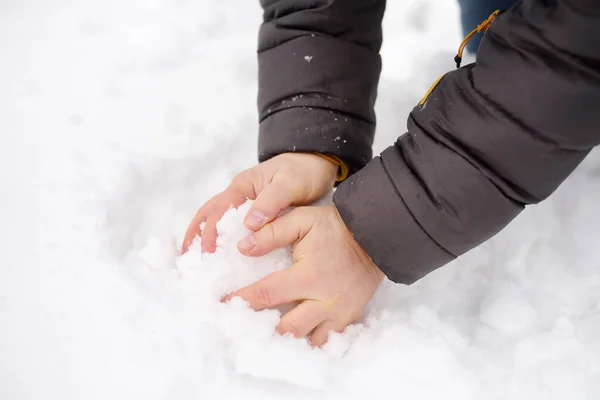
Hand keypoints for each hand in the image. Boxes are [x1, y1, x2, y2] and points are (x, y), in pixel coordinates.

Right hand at [181, 153, 337, 252]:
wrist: (316, 164)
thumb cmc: (303, 172)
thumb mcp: (290, 184)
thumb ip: (271, 202)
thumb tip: (249, 224)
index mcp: (243, 186)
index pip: (219, 210)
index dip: (211, 231)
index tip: (208, 252)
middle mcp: (238, 193)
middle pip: (209, 213)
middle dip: (196, 234)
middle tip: (187, 259)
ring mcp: (244, 202)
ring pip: (215, 219)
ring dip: (202, 236)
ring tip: (193, 258)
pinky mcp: (253, 211)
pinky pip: (231, 225)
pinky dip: (220, 237)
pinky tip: (220, 253)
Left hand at [222, 205, 384, 346]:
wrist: (375, 236)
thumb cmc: (335, 227)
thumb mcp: (303, 220)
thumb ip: (272, 232)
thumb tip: (244, 247)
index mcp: (307, 276)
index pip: (265, 294)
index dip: (241, 300)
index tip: (223, 304)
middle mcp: (322, 301)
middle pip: (284, 328)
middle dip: (262, 328)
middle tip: (244, 323)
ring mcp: (337, 313)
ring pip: (305, 340)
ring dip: (285, 339)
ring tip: (267, 333)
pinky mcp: (348, 318)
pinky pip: (325, 341)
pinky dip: (308, 341)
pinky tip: (295, 337)